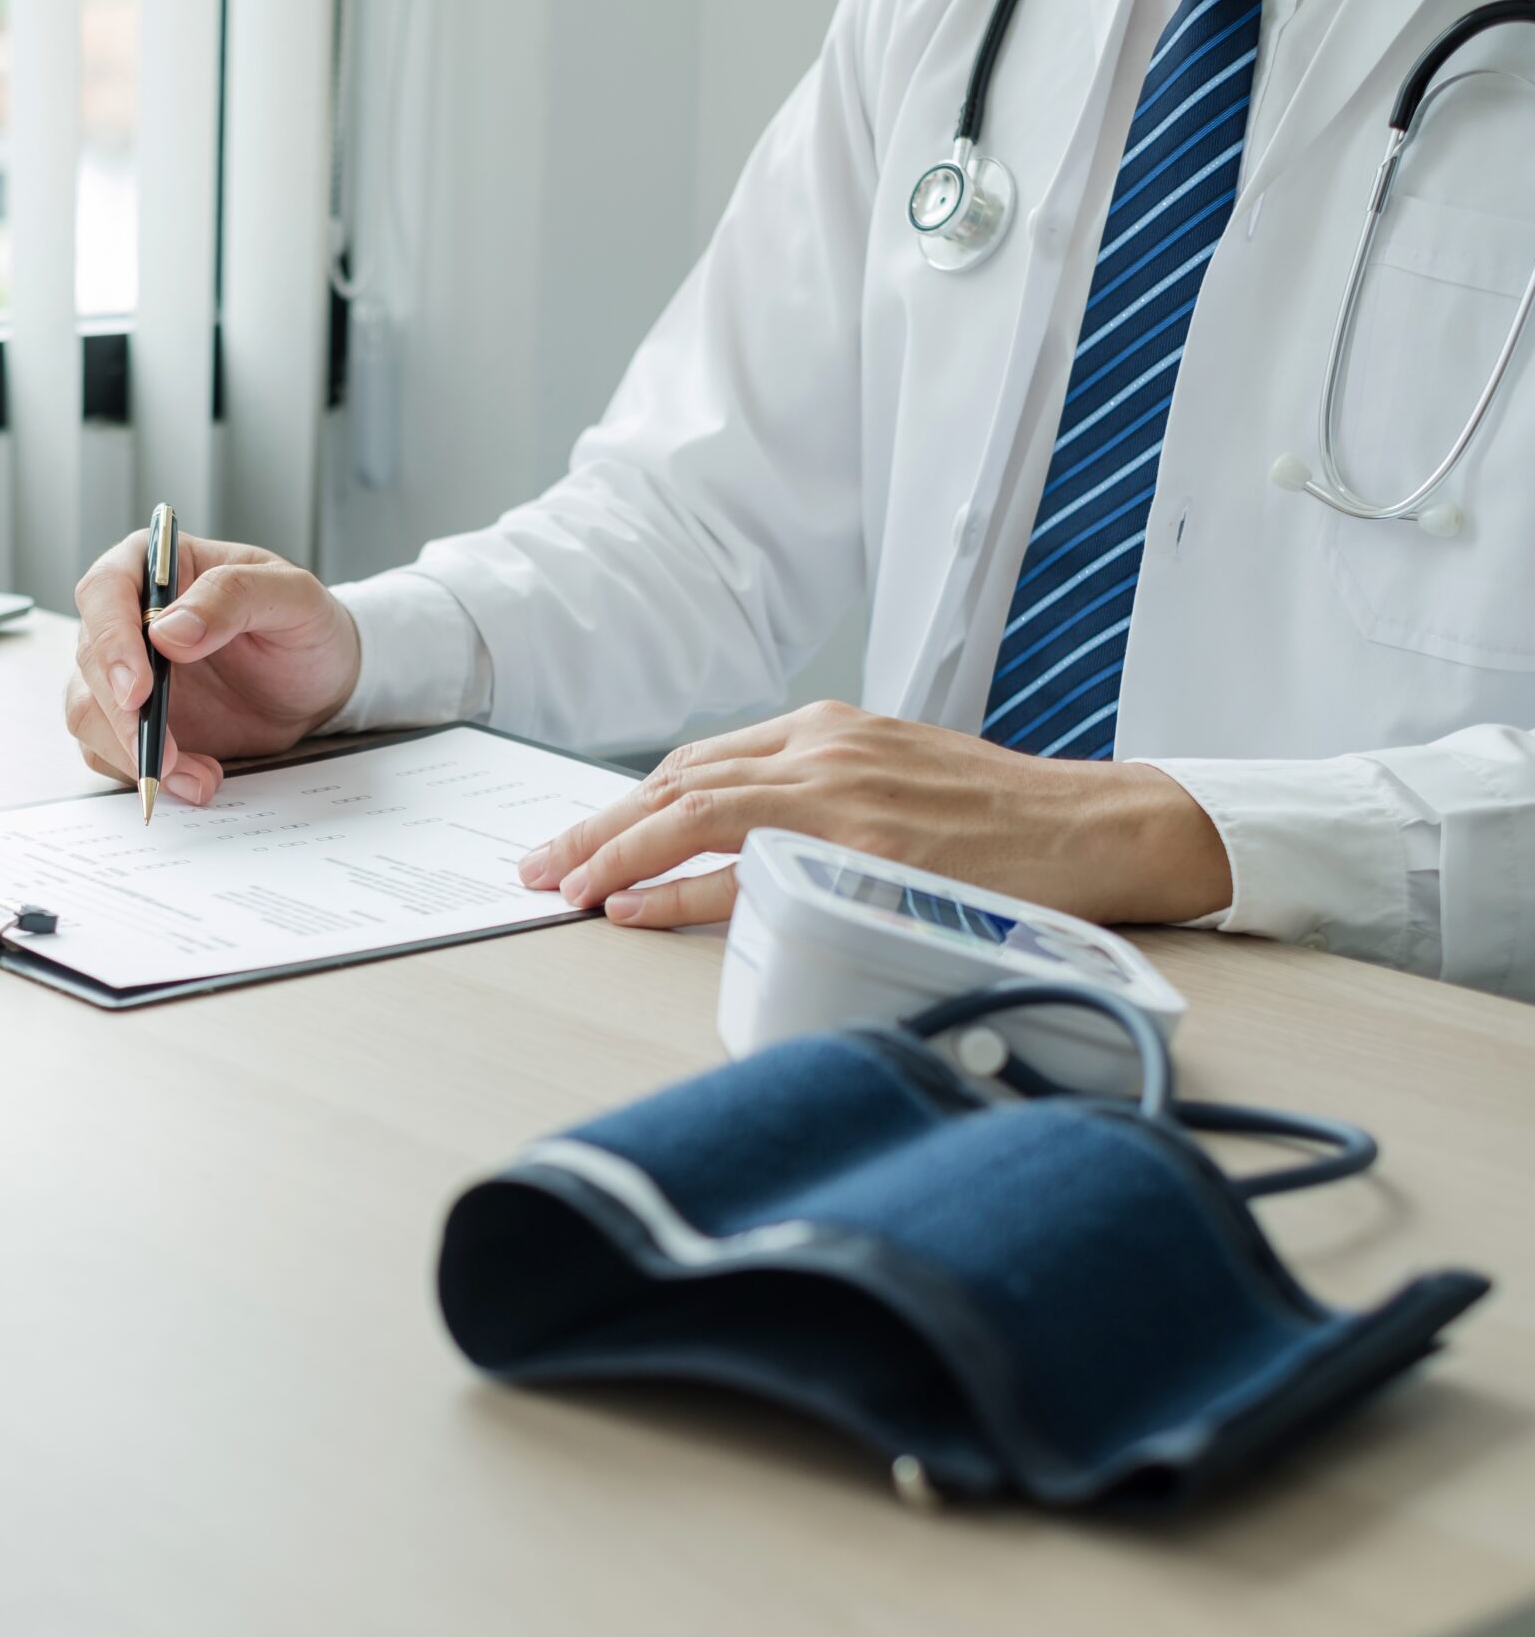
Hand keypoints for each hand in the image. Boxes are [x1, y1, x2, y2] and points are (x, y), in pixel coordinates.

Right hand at [64, 530, 361, 805]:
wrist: (318, 684)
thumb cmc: (306, 626)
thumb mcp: (293, 597)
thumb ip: (233, 597)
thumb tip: (168, 631)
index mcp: (157, 567)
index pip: (105, 592)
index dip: (112, 642)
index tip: (140, 690)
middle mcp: (128, 617)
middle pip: (91, 662)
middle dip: (124, 716)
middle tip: (165, 755)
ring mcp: (126, 672)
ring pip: (88, 713)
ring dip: (132, 753)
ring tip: (197, 775)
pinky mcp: (134, 720)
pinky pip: (110, 751)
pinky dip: (146, 773)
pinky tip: (197, 778)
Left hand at [516, 700, 1233, 929]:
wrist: (1099, 827)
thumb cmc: (1002, 816)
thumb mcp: (895, 777)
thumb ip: (815, 795)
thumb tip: (732, 842)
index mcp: (825, 729)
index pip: (696, 764)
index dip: (627, 806)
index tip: (579, 842)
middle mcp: (823, 748)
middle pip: (675, 782)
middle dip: (595, 828)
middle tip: (537, 867)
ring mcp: (842, 796)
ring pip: (693, 812)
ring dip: (613, 854)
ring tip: (561, 889)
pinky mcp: (868, 849)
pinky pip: (746, 869)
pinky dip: (679, 889)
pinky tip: (634, 907)